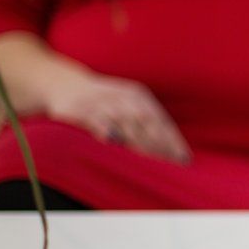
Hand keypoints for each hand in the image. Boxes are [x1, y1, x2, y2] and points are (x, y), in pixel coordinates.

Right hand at [44, 70, 191, 163]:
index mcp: (138, 95)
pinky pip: (96, 119)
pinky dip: (106, 129)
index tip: (183, 158)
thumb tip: (175, 152)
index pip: (160, 119)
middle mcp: (123, 97)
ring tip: (151, 160)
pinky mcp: (82, 108)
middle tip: (170, 163)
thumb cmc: (105, 102)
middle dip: (160, 143)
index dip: (172, 139)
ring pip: (125, 121)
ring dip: (139, 141)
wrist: (64, 84)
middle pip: (146, 121)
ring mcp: (102, 101)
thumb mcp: (128, 106)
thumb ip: (148, 125)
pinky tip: (114, 143)